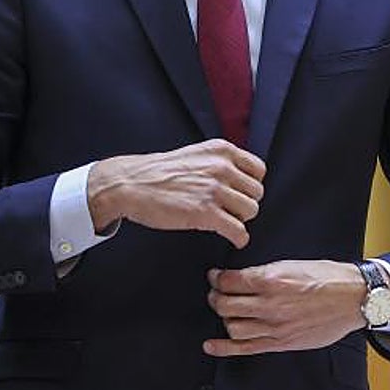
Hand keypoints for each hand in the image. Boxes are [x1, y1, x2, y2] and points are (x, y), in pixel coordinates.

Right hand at [88, 139, 265, 248]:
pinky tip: (232, 238)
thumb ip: (219, 162)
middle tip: (229, 210)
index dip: (250, 185)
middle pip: (257, 193)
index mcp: (221, 150)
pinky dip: (238, 238)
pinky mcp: (205, 213)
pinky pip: (238, 231)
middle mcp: (221, 167)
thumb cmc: (159, 172)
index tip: (240, 194)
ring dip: (240, 220)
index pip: (258, 170)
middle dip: (244, 204)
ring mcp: (214, 189)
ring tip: (225, 221)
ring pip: (251, 211)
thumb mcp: (195, 155)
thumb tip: (241, 179)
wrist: (131, 184)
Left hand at [204, 260, 366, 355]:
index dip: (217, 277)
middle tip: (217, 291)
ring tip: (225, 310)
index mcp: (272, 280)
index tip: (216, 276)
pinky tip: (211, 345)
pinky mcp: (281, 342)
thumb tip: (243, 277)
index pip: (229, 281)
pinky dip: (224, 348)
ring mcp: (275, 326)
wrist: (353, 297)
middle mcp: (270, 305)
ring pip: (232, 326)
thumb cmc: (328, 278)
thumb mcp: (292, 264)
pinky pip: (246, 348)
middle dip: (215, 296)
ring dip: (223, 317)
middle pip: (225, 304)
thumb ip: (265, 273)